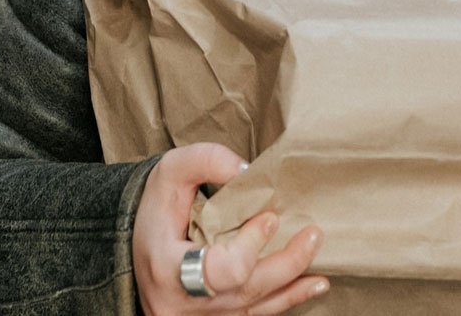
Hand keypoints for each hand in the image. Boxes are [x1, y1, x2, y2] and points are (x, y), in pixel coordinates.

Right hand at [133, 142, 327, 314]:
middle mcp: (183, 304)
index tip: (271, 217)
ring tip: (322, 271)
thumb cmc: (157, 210)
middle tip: (313, 234)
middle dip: (286, 263)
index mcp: (167, 269)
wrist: (138, 247)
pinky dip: (285, 299)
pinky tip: (311, 286)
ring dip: (293, 287)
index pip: (220, 269)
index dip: (251, 245)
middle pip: (245, 290)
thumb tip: (247, 171)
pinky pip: (255, 315)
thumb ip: (205, 161)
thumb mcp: (170, 173)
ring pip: (254, 308)